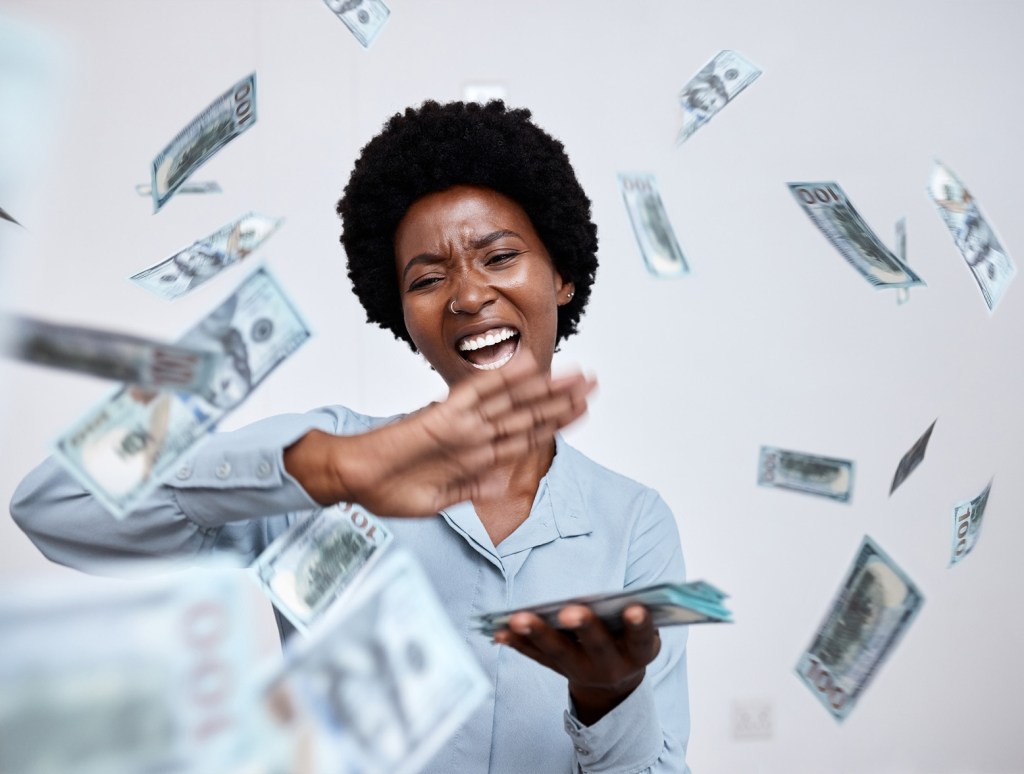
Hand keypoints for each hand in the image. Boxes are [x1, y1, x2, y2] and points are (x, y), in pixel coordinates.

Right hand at [285, 350, 595, 514]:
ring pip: (514, 402)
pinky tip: (528, 363)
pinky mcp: (443, 416)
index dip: (556, 422)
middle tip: (594, 383)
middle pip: (528, 413)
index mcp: (477, 453)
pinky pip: (478, 392)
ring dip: (549, 389)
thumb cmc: (391, 487)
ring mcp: (463, 424)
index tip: (582, 410)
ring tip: (579, 375)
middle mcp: (475, 434)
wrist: (357, 478)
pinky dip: (503, 377)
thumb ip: (471, 488)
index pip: (526, 434)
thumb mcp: (440, 497)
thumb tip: (498, 483)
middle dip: (564, 401)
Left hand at [494, 603, 659, 724]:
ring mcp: (582, 670)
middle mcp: (611, 666)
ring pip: (558, 652)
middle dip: (583, 626)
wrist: (613, 680)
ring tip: (517, 618)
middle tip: (569, 612)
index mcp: (638, 653)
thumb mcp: (641, 630)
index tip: (635, 608)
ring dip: (536, 633)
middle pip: (596, 646)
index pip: (641, 638)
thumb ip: (633, 614)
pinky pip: (535, 655)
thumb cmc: (628, 638)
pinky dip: (516, 642)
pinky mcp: (557, 668)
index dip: (639, 624)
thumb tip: (619, 592)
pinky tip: (499, 631)